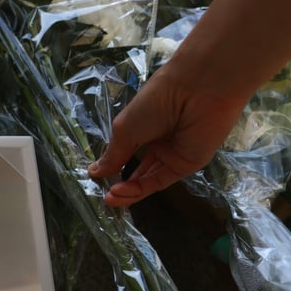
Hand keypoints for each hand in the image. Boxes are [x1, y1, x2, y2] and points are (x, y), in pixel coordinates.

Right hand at [87, 63, 248, 206]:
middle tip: (103, 195)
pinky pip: (161, 181)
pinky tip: (122, 192)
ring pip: (148, 179)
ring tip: (110, 198)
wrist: (196, 92)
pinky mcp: (188, 165)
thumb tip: (94, 173)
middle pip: (137, 170)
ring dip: (129, 191)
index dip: (112, 166)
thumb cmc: (155, 101)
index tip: (96, 177)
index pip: (126, 152)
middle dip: (120, 184)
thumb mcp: (125, 128)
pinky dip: (141, 190)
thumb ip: (113, 155)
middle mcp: (159, 143)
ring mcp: (173, 155)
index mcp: (143, 128)